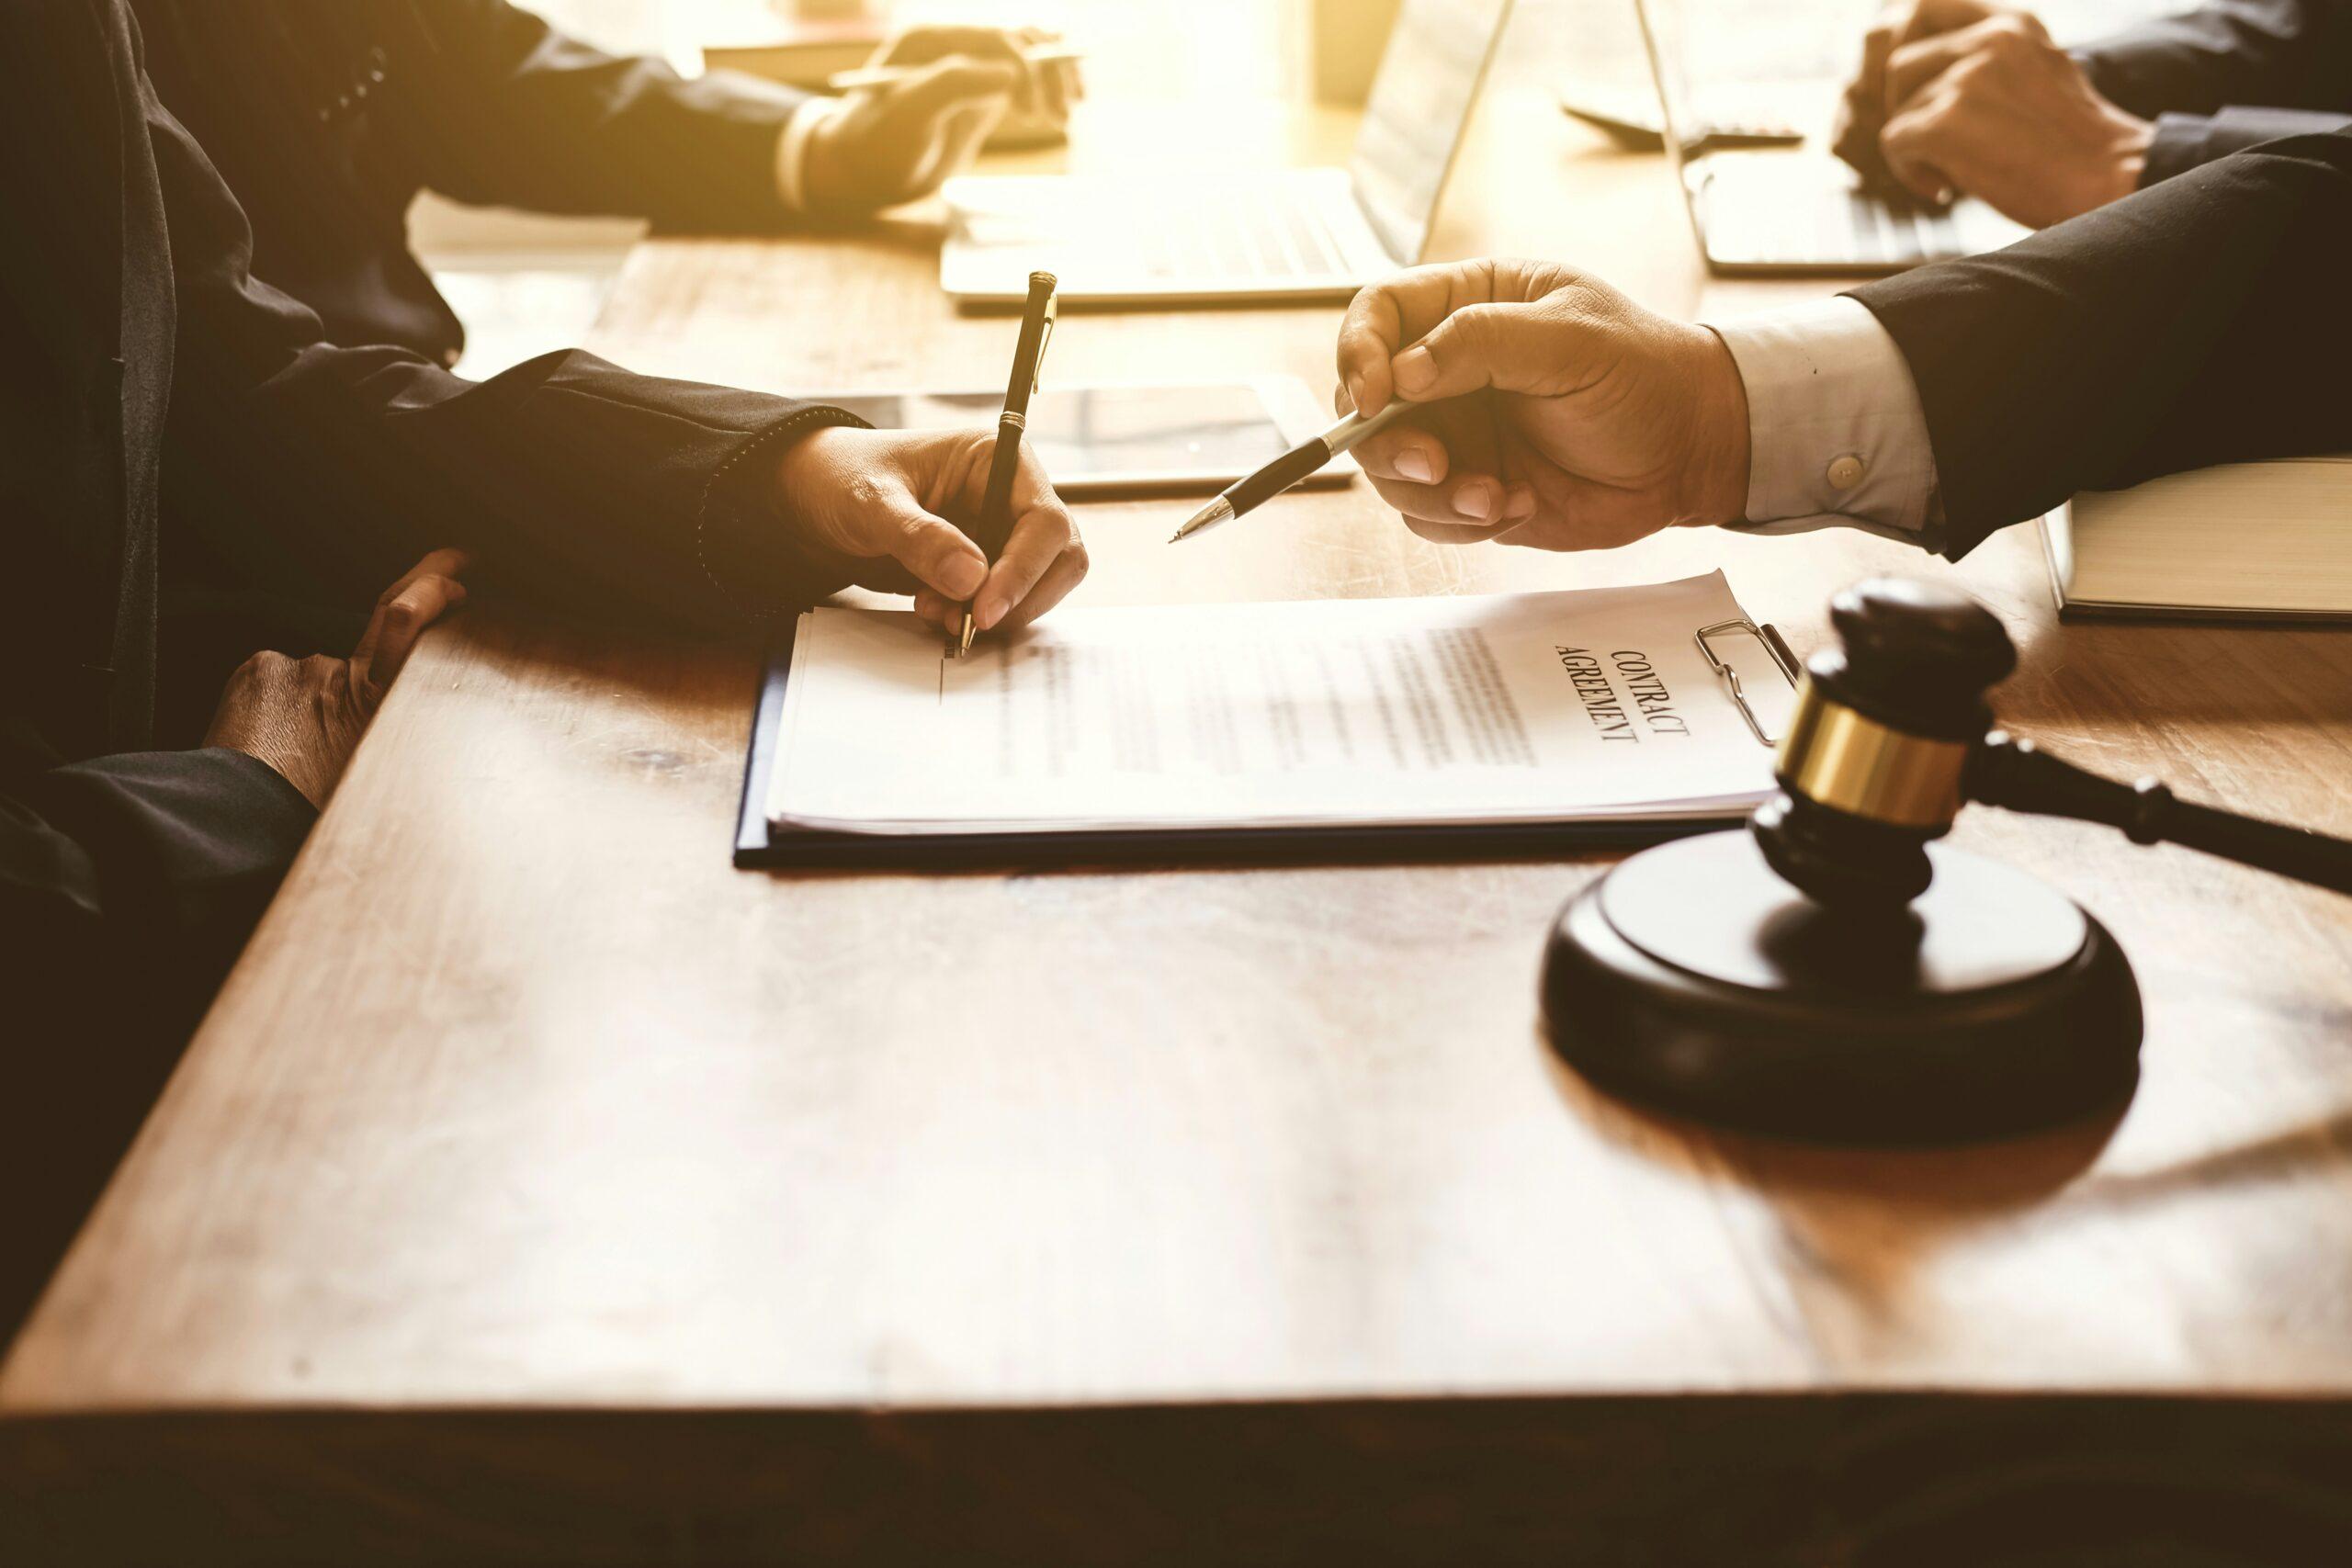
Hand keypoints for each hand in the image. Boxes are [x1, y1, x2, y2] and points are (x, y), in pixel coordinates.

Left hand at [202, 550, 469, 807]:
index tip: (456, 574)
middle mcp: (343, 672)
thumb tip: (381, 728)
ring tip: (292, 755)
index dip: (431, 587)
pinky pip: (273, 682)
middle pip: (385, 625)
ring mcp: (299, 666)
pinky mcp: (259, 668)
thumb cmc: (309, 812)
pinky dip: (271, 708)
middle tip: (450, 567)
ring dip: (309, 706)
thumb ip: (385, 737)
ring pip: (316, 677)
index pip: (406, 623)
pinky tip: (262, 744)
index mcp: (378, 703)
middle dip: (423, 589)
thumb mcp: (375, 777)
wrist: (241, 816)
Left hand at [771, 426, 1087, 633]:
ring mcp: (1001, 533)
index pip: (1045, 521)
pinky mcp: (985, 567)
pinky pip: (1006, 603)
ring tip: (935, 612)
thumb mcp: (871, 502)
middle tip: (968, 621)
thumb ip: (920, 537)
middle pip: (1060, 558)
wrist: (811, 499)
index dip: (1025, 570)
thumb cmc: (841, 478)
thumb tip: (973, 580)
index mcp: (997, 460)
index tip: (984, 609)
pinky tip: (934, 611)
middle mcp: (1011, 495)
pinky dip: (978, 618)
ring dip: (997, 613)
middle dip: (1020, 598)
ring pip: (1038, 587)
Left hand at [802, 25, 1080, 214]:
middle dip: (1049, 70)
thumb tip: (1011, 71)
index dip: (1026, 66)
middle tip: (1064, 113)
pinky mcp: (980, 90)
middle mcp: (953, 43)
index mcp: (930, 37)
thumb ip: (952, 85)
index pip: (996, 35)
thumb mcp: (907, 115)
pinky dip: (1047, 89)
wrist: (862, 174)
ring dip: (1055, 76)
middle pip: (1020, 37)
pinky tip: (1058, 114)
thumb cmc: (874, 145)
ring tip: (1066, 114)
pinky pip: (1024, 77)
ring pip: (1029, 53)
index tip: (1036, 111)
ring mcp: (969, 66)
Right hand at [1333, 260, 1748, 552]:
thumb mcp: (1571, 340)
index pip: (1377, 315)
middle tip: (1434, 465)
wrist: (1691, 452)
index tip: (1372, 397)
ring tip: (1493, 497)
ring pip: (1390, 470)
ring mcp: (1456, 432)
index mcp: (1468, 305)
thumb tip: (1402, 372)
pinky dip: (1461, 522)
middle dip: (1387, 444)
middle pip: (1365, 404)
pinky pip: (1427, 516)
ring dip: (1431, 494)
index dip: (1359, 353)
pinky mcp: (1470, 488)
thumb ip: (1482, 342)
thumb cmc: (1644, 375)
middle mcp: (1449, 370)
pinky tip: (1517, 505)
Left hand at [1835, 2, 2150, 224]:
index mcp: (2012, 23)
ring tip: (1949, 167)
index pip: (1926, 6)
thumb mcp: (2037, 70)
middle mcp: (1990, 40)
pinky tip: (1946, 186)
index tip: (1914, 90)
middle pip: (1900, 64)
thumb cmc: (2072, 142)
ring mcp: (1967, 79)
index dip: (1904, 47)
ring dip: (1912, 144)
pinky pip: (1892, 143)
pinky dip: (1909, 172)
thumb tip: (1925, 65)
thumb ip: (1990, 57)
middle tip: (1931, 139)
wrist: (2107, 179)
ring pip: (1897, 109)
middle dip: (1904, 107)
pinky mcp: (1947, 123)